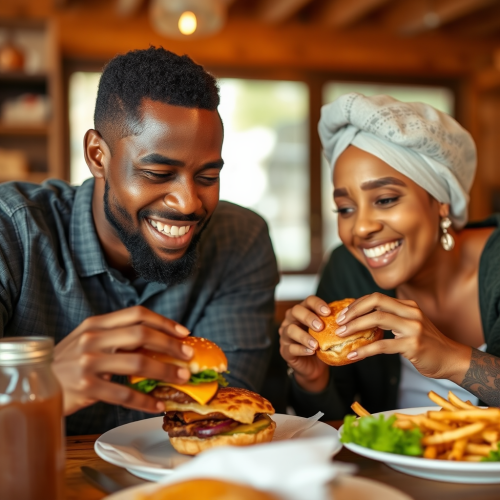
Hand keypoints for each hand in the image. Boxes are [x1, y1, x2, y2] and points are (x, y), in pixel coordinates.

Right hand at [53, 306, 192, 415]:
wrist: (36, 384)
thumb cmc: (69, 362)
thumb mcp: (89, 341)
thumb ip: (118, 337)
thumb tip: (159, 342)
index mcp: (96, 324)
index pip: (136, 314)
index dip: (164, 322)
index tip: (184, 332)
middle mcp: (91, 339)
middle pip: (141, 335)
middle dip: (170, 345)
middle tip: (188, 355)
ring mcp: (87, 363)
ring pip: (136, 364)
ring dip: (164, 371)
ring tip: (181, 378)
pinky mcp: (85, 388)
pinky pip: (123, 395)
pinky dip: (145, 401)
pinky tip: (158, 404)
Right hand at [278, 296, 330, 391]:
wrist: (314, 366)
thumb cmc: (322, 345)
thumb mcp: (328, 332)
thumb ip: (334, 322)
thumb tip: (352, 313)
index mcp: (303, 312)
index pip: (308, 301)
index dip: (317, 304)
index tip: (328, 311)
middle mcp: (291, 320)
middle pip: (295, 311)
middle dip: (308, 317)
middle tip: (321, 327)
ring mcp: (286, 335)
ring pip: (290, 330)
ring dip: (304, 336)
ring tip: (316, 344)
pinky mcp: (285, 350)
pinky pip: (290, 348)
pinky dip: (301, 349)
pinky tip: (311, 351)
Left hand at [335, 293, 470, 381]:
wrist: (451, 359)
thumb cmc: (427, 344)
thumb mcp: (410, 325)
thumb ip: (391, 319)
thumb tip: (361, 320)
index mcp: (407, 306)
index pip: (376, 297)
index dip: (357, 304)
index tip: (343, 314)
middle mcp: (411, 312)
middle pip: (375, 302)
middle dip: (353, 310)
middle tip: (339, 322)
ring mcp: (413, 328)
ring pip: (377, 319)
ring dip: (355, 326)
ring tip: (341, 335)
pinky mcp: (413, 345)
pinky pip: (382, 345)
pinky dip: (364, 350)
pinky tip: (353, 354)